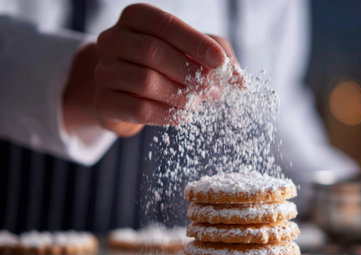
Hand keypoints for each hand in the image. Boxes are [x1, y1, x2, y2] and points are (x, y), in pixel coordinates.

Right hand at [63, 3, 229, 137]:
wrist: (126, 92)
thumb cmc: (165, 66)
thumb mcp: (193, 53)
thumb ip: (219, 59)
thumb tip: (241, 82)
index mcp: (135, 18)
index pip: (165, 25)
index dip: (195, 43)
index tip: (221, 63)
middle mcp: (112, 39)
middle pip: (154, 53)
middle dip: (191, 73)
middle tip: (214, 91)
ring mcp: (103, 71)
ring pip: (146, 82)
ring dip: (181, 96)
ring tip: (196, 102)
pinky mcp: (103, 102)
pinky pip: (139, 110)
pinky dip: (168, 114)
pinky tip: (182, 114)